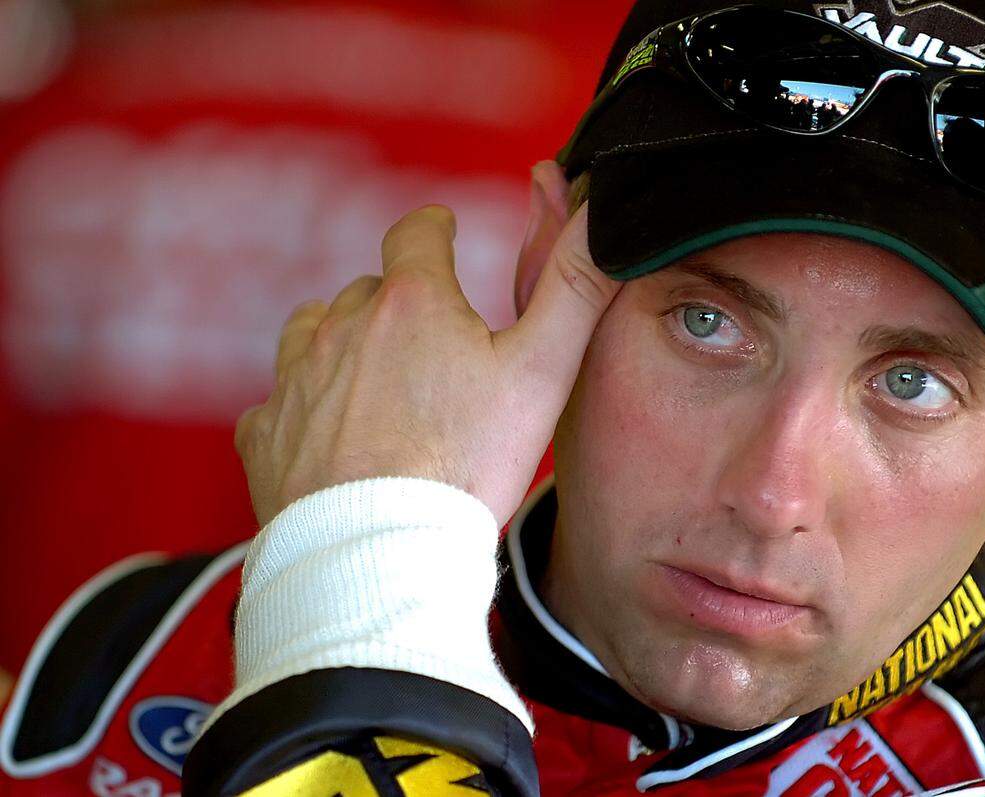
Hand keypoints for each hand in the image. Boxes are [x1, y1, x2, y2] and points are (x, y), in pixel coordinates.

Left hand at [235, 201, 618, 526]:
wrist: (383, 554)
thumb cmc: (466, 466)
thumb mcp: (541, 372)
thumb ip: (573, 289)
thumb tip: (599, 219)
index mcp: (411, 304)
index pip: (417, 233)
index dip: (434, 229)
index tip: (441, 231)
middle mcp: (343, 328)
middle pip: (368, 290)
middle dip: (397, 303)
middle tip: (429, 342)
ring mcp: (296, 381)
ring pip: (312, 332)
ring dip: (340, 341)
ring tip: (371, 377)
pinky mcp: (266, 435)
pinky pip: (275, 402)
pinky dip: (300, 407)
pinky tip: (324, 435)